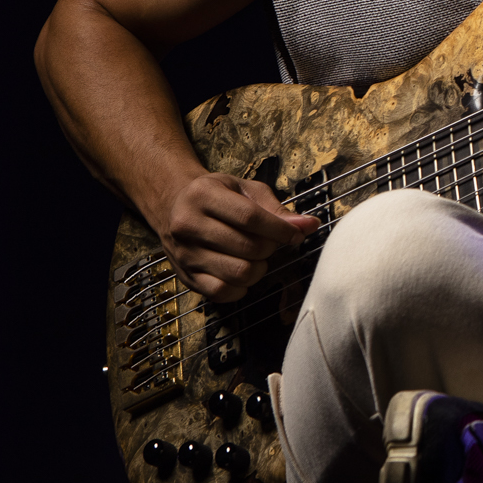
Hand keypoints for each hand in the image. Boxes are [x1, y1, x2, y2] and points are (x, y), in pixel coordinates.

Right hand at [153, 171, 319, 300]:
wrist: (174, 207)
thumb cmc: (216, 196)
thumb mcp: (245, 190)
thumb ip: (276, 209)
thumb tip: (308, 225)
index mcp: (203, 196)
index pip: (250, 218)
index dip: (280, 230)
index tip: (295, 234)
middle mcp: (188, 225)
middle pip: (247, 248)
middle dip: (271, 247)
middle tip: (271, 242)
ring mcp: (185, 254)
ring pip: (239, 273)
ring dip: (259, 268)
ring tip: (257, 256)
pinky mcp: (186, 276)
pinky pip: (222, 292)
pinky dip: (241, 287)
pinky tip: (242, 270)